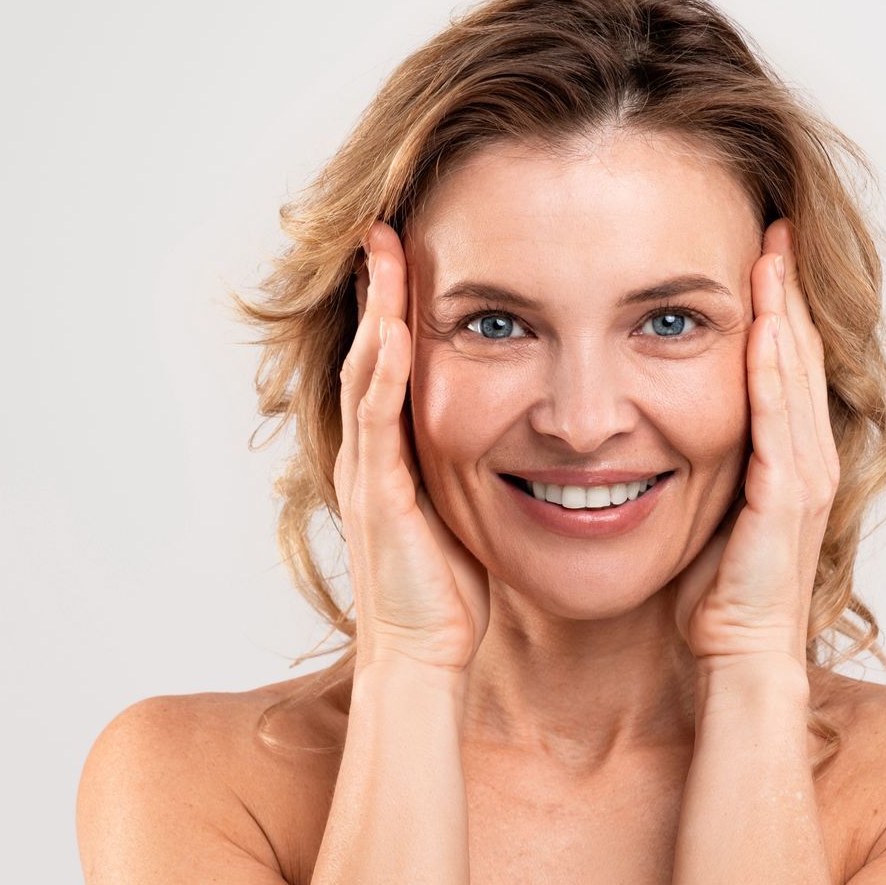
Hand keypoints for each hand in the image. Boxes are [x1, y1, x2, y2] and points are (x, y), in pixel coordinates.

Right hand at [336, 220, 490, 675]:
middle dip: (375, 288)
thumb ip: (476, 469)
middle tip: (383, 226)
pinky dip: (382, 369)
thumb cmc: (451, 596)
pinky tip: (391, 328)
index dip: (396, 306)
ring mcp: (368, 471)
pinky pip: (376, 419)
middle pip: (366, 350)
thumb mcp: (468, 511)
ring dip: (373, 309)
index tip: (412, 251)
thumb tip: (522, 436)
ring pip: (364, 370)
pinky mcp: (378, 495)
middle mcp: (370, 453)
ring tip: (381, 250)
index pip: (390, 362)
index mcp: (393, 454)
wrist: (423, 658)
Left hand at [671, 218, 838, 667]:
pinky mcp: (788, 498)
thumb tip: (645, 426)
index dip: (774, 306)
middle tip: (774, 224)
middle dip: (786, 289)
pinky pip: (782, 418)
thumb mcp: (699, 511)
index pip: (781, 365)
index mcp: (784, 460)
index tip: (756, 249)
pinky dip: (775, 367)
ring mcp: (802, 477)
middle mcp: (803, 459)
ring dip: (786, 310)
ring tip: (773, 252)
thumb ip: (691, 464)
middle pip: (799, 355)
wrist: (736, 659)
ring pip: (796, 375)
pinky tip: (766, 325)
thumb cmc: (713, 598)